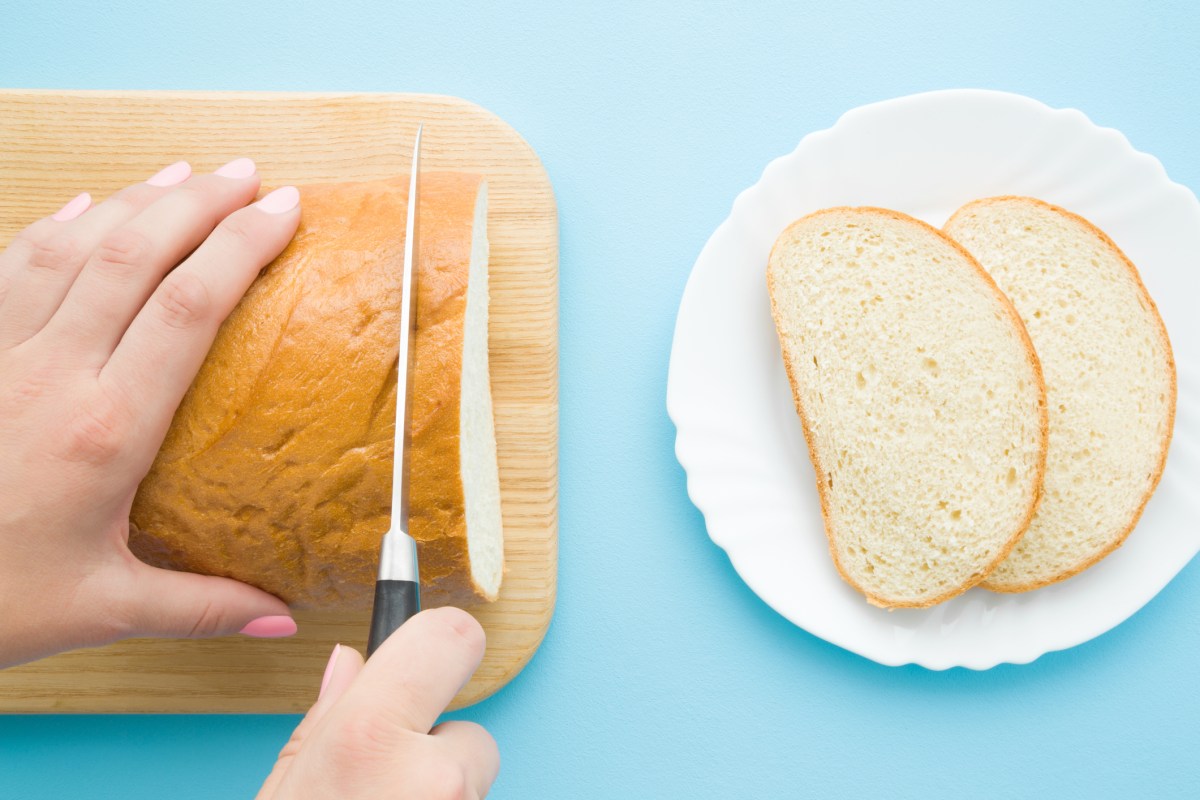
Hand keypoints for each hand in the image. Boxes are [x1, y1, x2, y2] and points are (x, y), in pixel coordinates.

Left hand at [0, 159, 302, 667]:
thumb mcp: (103, 608)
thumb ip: (202, 605)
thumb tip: (282, 615)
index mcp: (105, 429)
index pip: (188, 308)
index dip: (241, 246)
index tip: (284, 211)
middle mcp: (52, 372)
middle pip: (136, 254)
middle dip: (201, 201)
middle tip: (250, 174)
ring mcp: (0, 354)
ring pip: (74, 246)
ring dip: (136, 199)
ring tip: (186, 171)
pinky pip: (9, 265)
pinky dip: (56, 225)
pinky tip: (86, 205)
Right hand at [258, 608, 498, 799]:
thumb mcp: (286, 787)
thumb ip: (324, 719)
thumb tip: (351, 661)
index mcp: (367, 739)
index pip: (446, 638)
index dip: (443, 637)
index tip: (433, 644)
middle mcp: (431, 776)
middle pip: (468, 728)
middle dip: (435, 745)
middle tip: (384, 778)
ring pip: (473, 779)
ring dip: (441, 791)